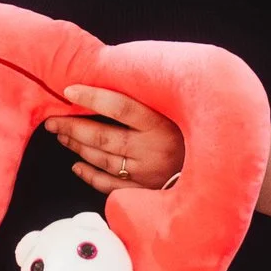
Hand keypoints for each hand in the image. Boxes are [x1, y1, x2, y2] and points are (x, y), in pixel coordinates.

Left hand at [43, 85, 186, 193]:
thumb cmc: (192, 133)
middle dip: (73, 127)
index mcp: (161, 124)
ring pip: (103, 160)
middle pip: (104, 137)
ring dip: (78, 148)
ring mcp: (148, 174)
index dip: (92, 97)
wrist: (216, 170)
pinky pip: (110, 186)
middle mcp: (153, 149)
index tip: (69, 91)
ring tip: (62, 136)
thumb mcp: (176, 112)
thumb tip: (112, 78)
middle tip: (53, 119)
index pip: (120, 106)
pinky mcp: (145, 192)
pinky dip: (90, 176)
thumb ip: (149, 100)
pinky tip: (77, 166)